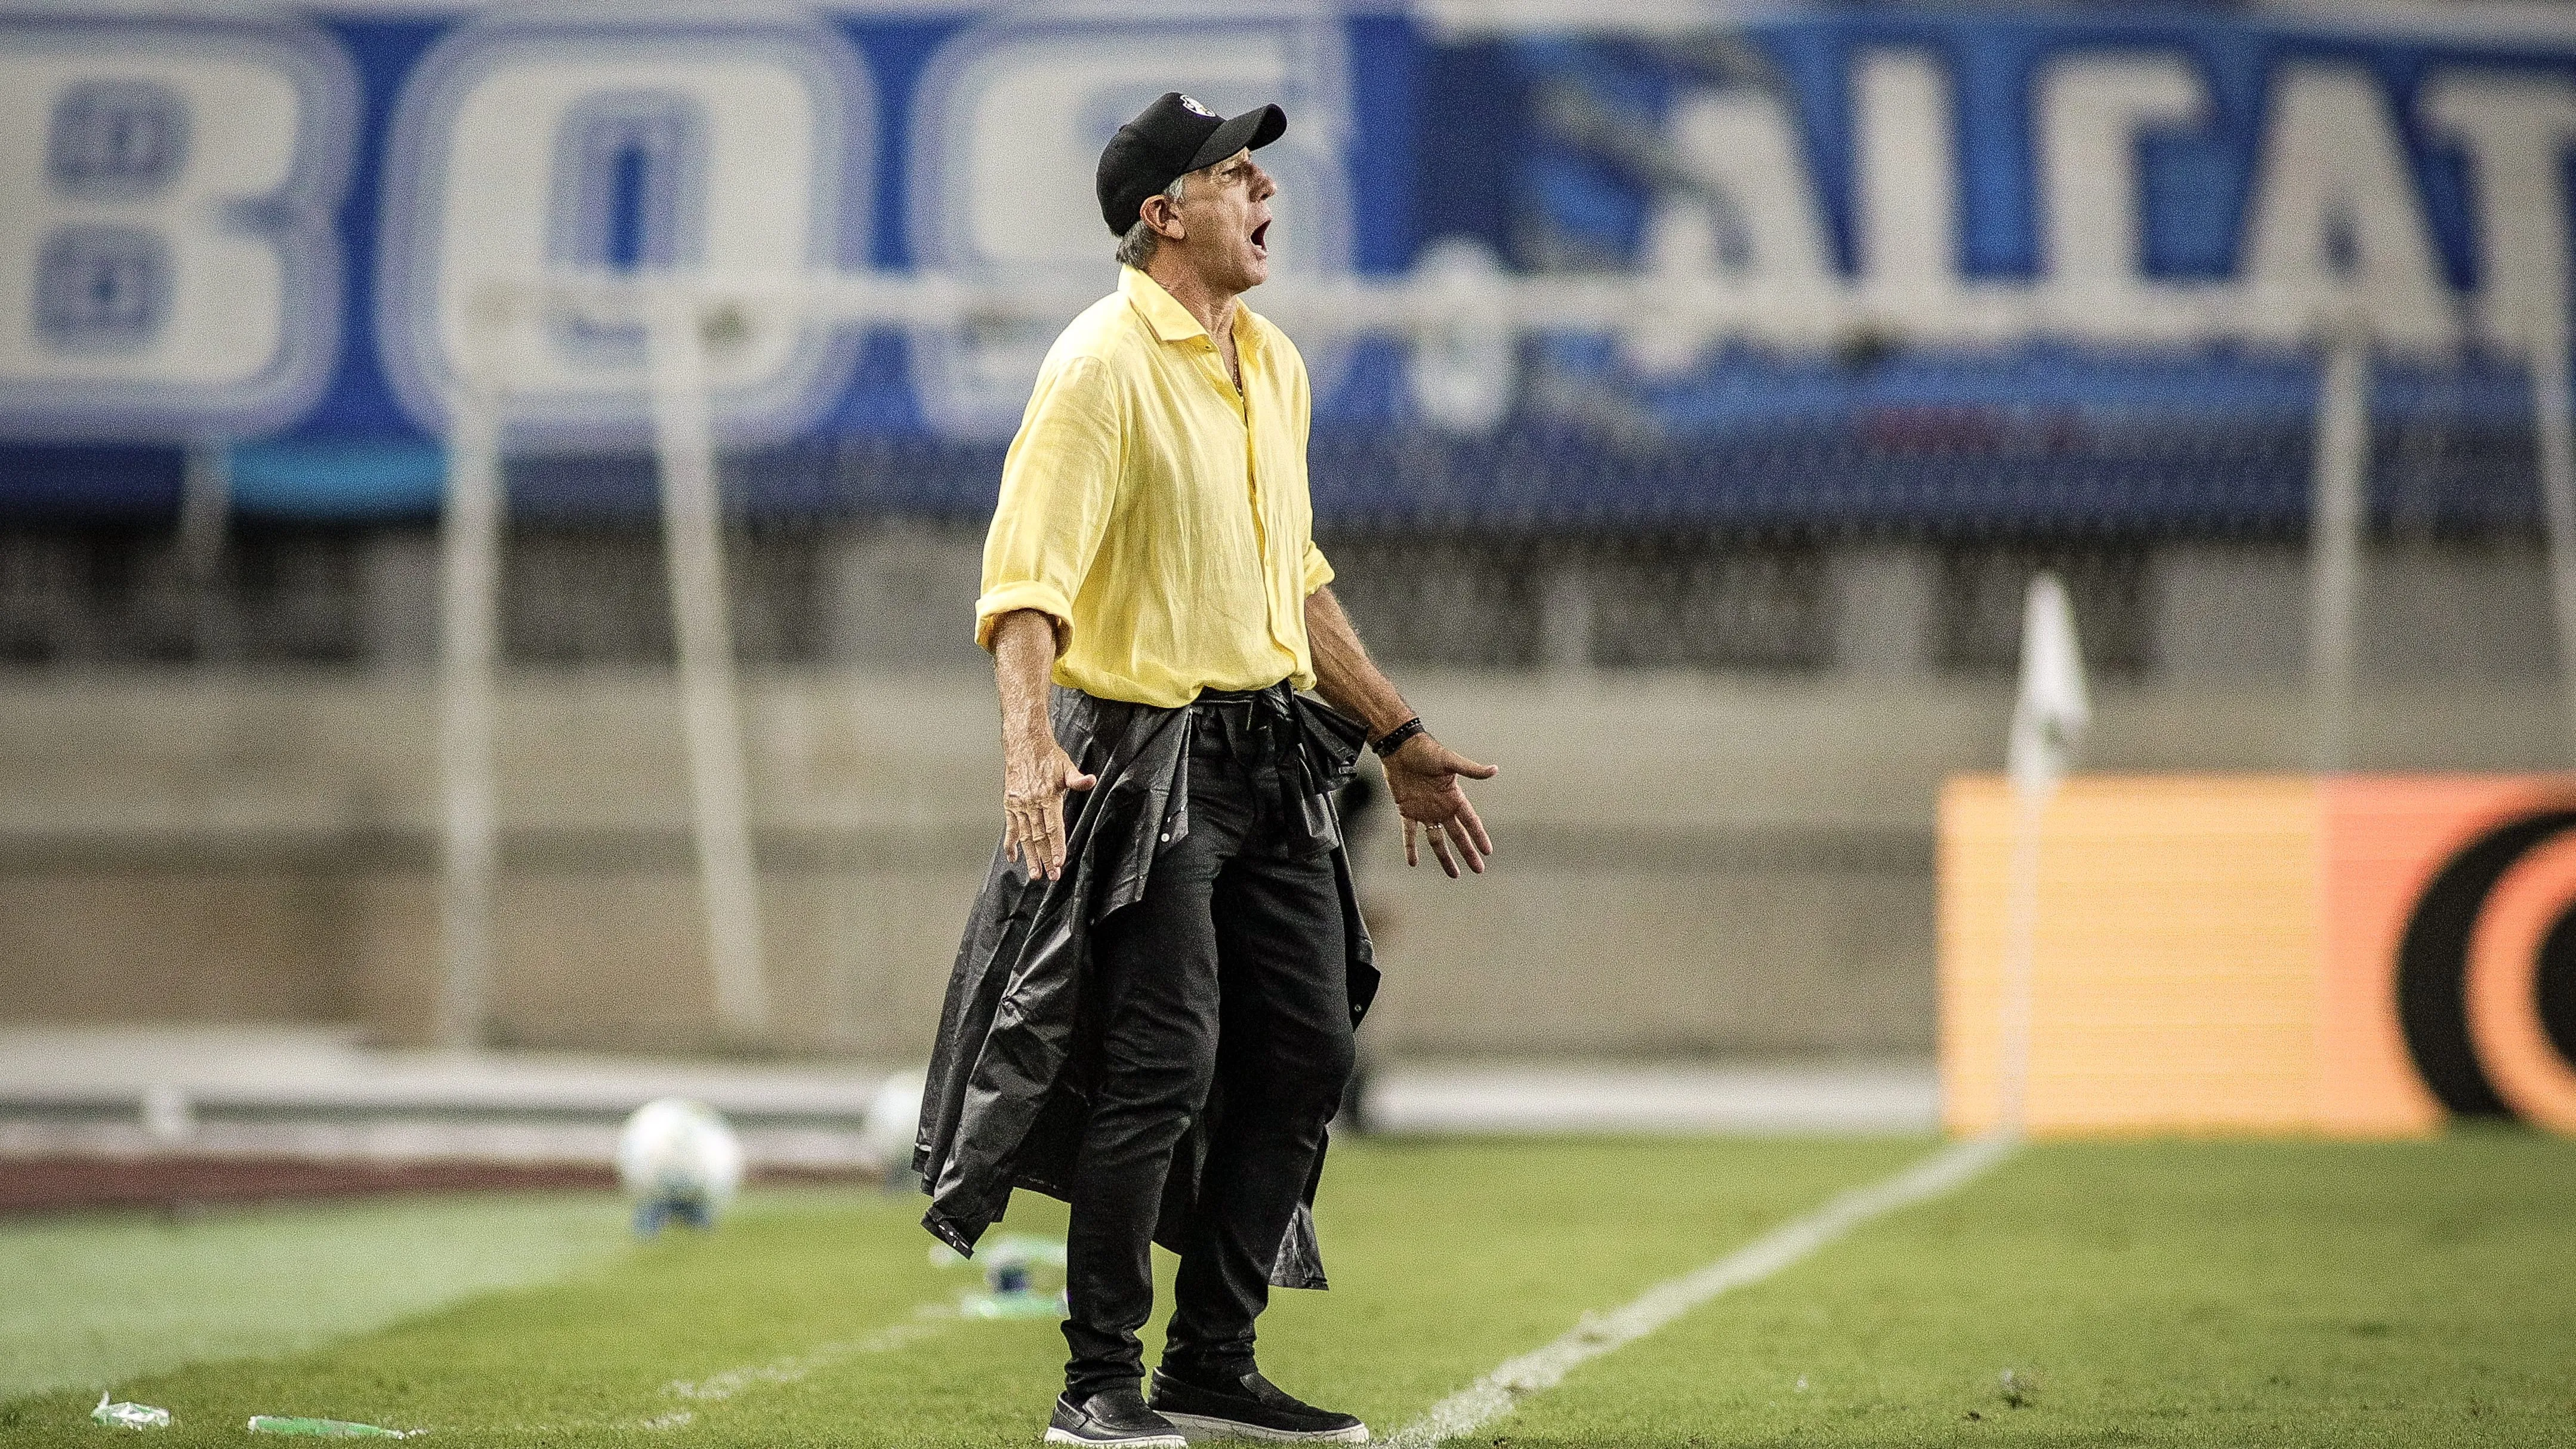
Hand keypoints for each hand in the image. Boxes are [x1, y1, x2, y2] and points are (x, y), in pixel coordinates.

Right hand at [1003, 738, 1096, 880]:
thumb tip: (1090, 780)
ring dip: (1030, 857)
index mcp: (1047, 796)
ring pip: (1025, 837)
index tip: (1059, 861)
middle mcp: (1031, 803)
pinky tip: (1013, 858)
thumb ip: (1077, 779)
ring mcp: (1019, 805)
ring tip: (1035, 874)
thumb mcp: (1066, 766)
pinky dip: (1011, 844)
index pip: (1053, 827)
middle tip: (1052, 875)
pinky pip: (1010, 828)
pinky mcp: (1010, 804)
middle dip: (1046, 858)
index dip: (1056, 845)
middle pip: (1039, 836)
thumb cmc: (1048, 756)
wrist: (1023, 743)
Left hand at [1382, 733, 1497, 877]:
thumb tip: (1494, 770)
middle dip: (1467, 852)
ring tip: (1454, 874)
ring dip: (1444, 856)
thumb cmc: (1426, 750)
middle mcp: (1441, 807)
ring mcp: (1424, 810)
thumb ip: (1470, 769)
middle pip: (1457, 835)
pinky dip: (1410, 847)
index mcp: (1454, 797)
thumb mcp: (1449, 760)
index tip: (1488, 851)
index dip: (1479, 836)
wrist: (1400, 747)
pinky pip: (1409, 833)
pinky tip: (1412, 862)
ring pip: (1436, 839)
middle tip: (1478, 869)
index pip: (1470, 821)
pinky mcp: (1407, 810)